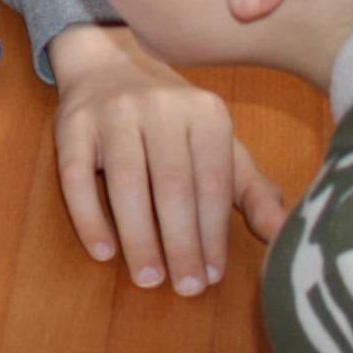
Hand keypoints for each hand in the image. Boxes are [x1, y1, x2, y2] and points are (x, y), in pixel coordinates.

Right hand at [50, 24, 285, 293]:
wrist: (108, 65)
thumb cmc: (172, 121)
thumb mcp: (217, 146)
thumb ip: (250, 189)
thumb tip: (281, 234)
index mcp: (205, 112)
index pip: (212, 183)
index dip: (213, 234)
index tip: (212, 277)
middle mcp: (161, 105)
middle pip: (172, 185)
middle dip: (180, 242)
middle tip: (184, 288)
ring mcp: (113, 112)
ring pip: (126, 182)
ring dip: (138, 236)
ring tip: (148, 278)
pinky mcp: (71, 123)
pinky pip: (76, 176)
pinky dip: (89, 217)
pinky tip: (103, 252)